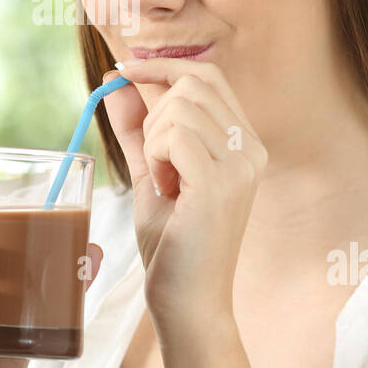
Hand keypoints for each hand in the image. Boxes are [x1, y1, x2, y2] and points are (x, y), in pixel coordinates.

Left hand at [100, 58, 266, 330]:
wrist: (187, 302)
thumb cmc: (172, 244)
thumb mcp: (151, 173)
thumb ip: (137, 127)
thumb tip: (117, 80)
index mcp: (244, 142)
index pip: (208, 75)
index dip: (163, 65)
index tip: (123, 69)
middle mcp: (251, 148)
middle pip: (193, 83)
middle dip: (155, 111)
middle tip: (154, 159)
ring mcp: (241, 165)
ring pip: (180, 107)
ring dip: (154, 139)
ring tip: (164, 181)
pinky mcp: (220, 184)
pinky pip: (174, 136)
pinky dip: (156, 156)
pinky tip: (166, 189)